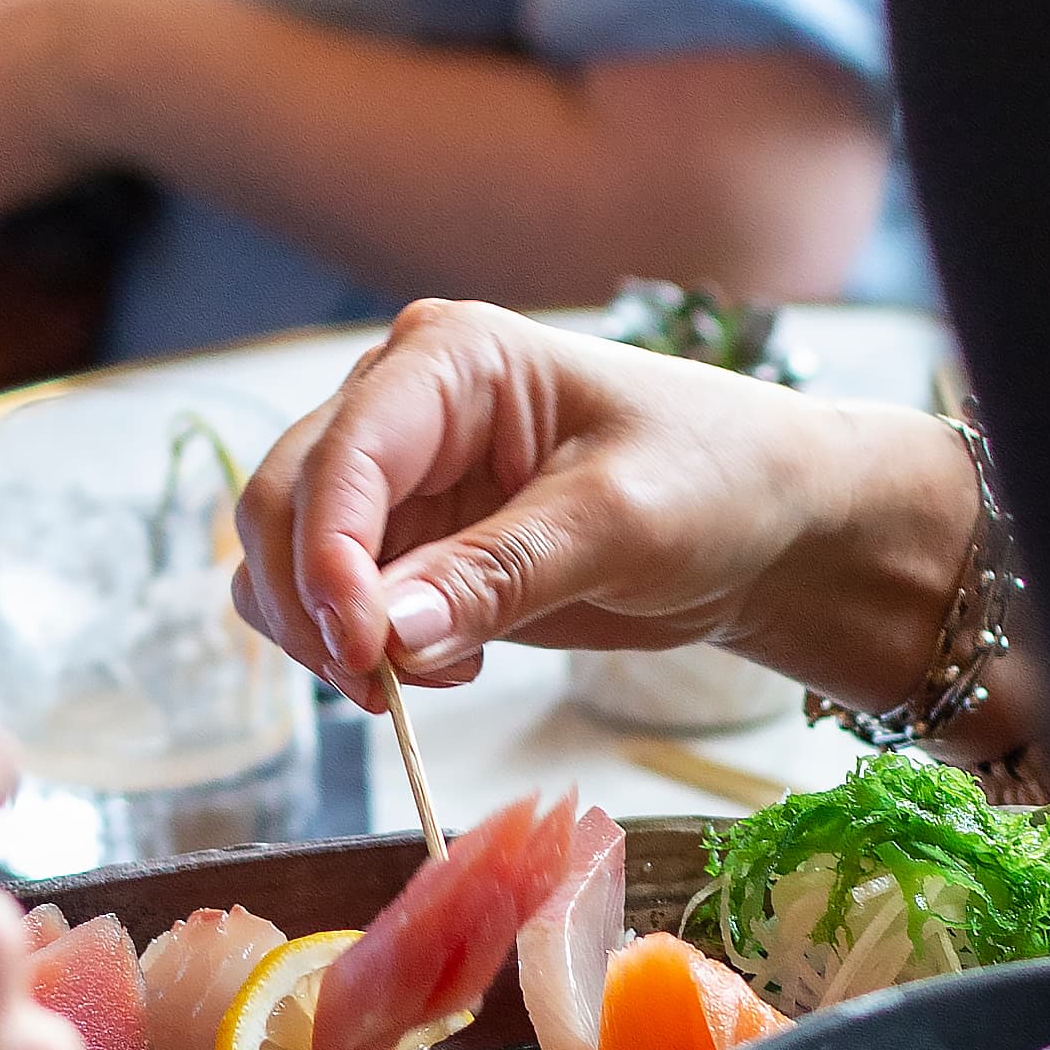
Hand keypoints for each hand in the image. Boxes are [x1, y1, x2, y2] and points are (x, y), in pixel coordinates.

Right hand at [232, 298, 979, 714]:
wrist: (768, 526)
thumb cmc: (718, 482)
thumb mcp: (623, 523)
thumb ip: (500, 573)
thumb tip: (387, 631)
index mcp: (448, 359)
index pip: (341, 458)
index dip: (328, 561)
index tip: (366, 656)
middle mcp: (399, 404)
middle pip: (281, 504)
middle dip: (315, 606)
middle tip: (385, 691)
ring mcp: (395, 477)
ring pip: (283, 559)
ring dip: (326, 636)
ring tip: (430, 678)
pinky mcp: (406, 544)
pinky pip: (325, 602)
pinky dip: (353, 651)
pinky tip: (439, 667)